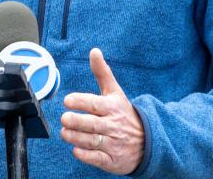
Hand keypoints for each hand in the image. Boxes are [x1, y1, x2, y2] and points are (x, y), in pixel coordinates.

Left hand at [61, 48, 143, 174]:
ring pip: (91, 141)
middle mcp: (113, 125)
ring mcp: (113, 144)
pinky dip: (85, 155)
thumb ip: (102, 73)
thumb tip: (94, 50)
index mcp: (113, 107)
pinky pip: (97, 158)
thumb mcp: (115, 93)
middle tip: (64, 119)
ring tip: (65, 132)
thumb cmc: (124, 114)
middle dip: (76, 121)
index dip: (80, 101)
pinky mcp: (112, 160)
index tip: (68, 100)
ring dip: (75, 137)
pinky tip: (75, 149)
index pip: (95, 103)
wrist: (148, 141)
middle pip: (91, 123)